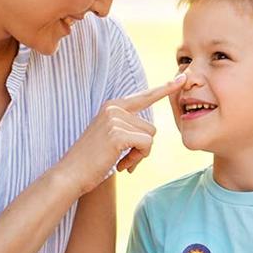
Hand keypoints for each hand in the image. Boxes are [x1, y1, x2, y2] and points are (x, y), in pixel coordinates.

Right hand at [57, 75, 184, 194]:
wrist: (70, 174)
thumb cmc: (92, 160)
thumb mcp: (110, 137)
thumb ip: (127, 127)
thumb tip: (151, 129)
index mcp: (112, 106)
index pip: (145, 96)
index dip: (165, 88)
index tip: (182, 78)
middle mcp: (114, 108)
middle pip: (151, 127)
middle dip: (142, 148)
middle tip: (124, 158)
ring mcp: (115, 119)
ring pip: (150, 137)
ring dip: (139, 155)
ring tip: (119, 161)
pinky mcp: (118, 134)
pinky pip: (146, 145)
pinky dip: (137, 159)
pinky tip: (120, 165)